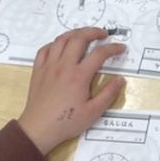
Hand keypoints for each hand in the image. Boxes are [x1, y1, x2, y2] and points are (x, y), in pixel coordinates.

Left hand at [17, 28, 126, 152]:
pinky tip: (61, 46)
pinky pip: (44, 49)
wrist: (38, 129)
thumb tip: (120, 80)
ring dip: (74, 33)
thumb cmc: (66, 122)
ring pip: (61, 40)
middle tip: (103, 34)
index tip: (121, 48)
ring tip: (84, 34)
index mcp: (79, 76)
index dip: (113, 48)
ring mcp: (49, 66)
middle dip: (93, 31)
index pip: (99, 54)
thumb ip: (108, 94)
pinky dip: (55, 43)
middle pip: (79, 38)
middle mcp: (63, 66)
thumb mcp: (93, 112)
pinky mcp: (38, 70)